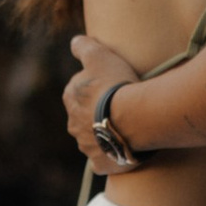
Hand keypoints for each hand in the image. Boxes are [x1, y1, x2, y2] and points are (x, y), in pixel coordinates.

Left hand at [65, 33, 140, 165]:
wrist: (134, 118)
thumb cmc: (116, 85)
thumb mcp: (99, 55)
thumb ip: (84, 46)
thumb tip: (74, 42)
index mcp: (70, 99)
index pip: (79, 91)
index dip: (96, 89)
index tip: (113, 87)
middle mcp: (73, 125)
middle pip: (86, 117)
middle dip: (99, 114)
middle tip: (122, 109)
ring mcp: (85, 146)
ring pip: (95, 139)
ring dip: (106, 135)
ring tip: (128, 129)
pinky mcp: (99, 163)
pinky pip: (104, 161)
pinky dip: (111, 157)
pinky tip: (124, 150)